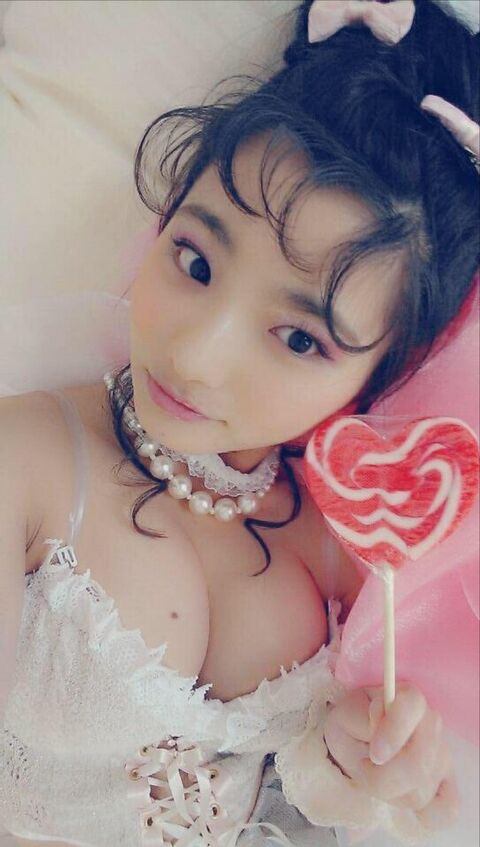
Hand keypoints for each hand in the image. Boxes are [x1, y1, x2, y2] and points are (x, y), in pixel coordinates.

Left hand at [323, 683, 459, 831]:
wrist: (355, 741)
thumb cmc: (351, 725)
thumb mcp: (344, 715)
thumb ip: (360, 716)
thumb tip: (380, 719)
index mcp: (408, 698)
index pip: (413, 706)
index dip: (394, 731)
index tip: (373, 753)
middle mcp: (432, 725)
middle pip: (418, 762)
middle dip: (383, 776)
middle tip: (363, 767)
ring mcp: (442, 756)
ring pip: (421, 791)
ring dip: (389, 793)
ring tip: (375, 776)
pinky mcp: (444, 784)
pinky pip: (447, 810)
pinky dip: (425, 814)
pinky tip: (401, 798)